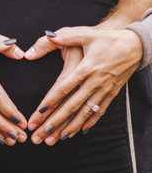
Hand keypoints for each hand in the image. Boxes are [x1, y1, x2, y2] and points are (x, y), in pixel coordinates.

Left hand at [25, 26, 142, 144]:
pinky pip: (99, 111)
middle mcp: (94, 82)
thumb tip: (36, 47)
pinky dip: (89, 122)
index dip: (50, 103)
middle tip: (41, 135)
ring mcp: (104, 89)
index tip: (38, 115)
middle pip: (71, 106)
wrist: (136, 45)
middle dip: (55, 122)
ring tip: (57, 138)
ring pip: (85, 112)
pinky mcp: (112, 93)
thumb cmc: (107, 38)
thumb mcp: (84, 33)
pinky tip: (80, 131)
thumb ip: (59, 38)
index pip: (63, 89)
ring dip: (70, 127)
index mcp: (86, 68)